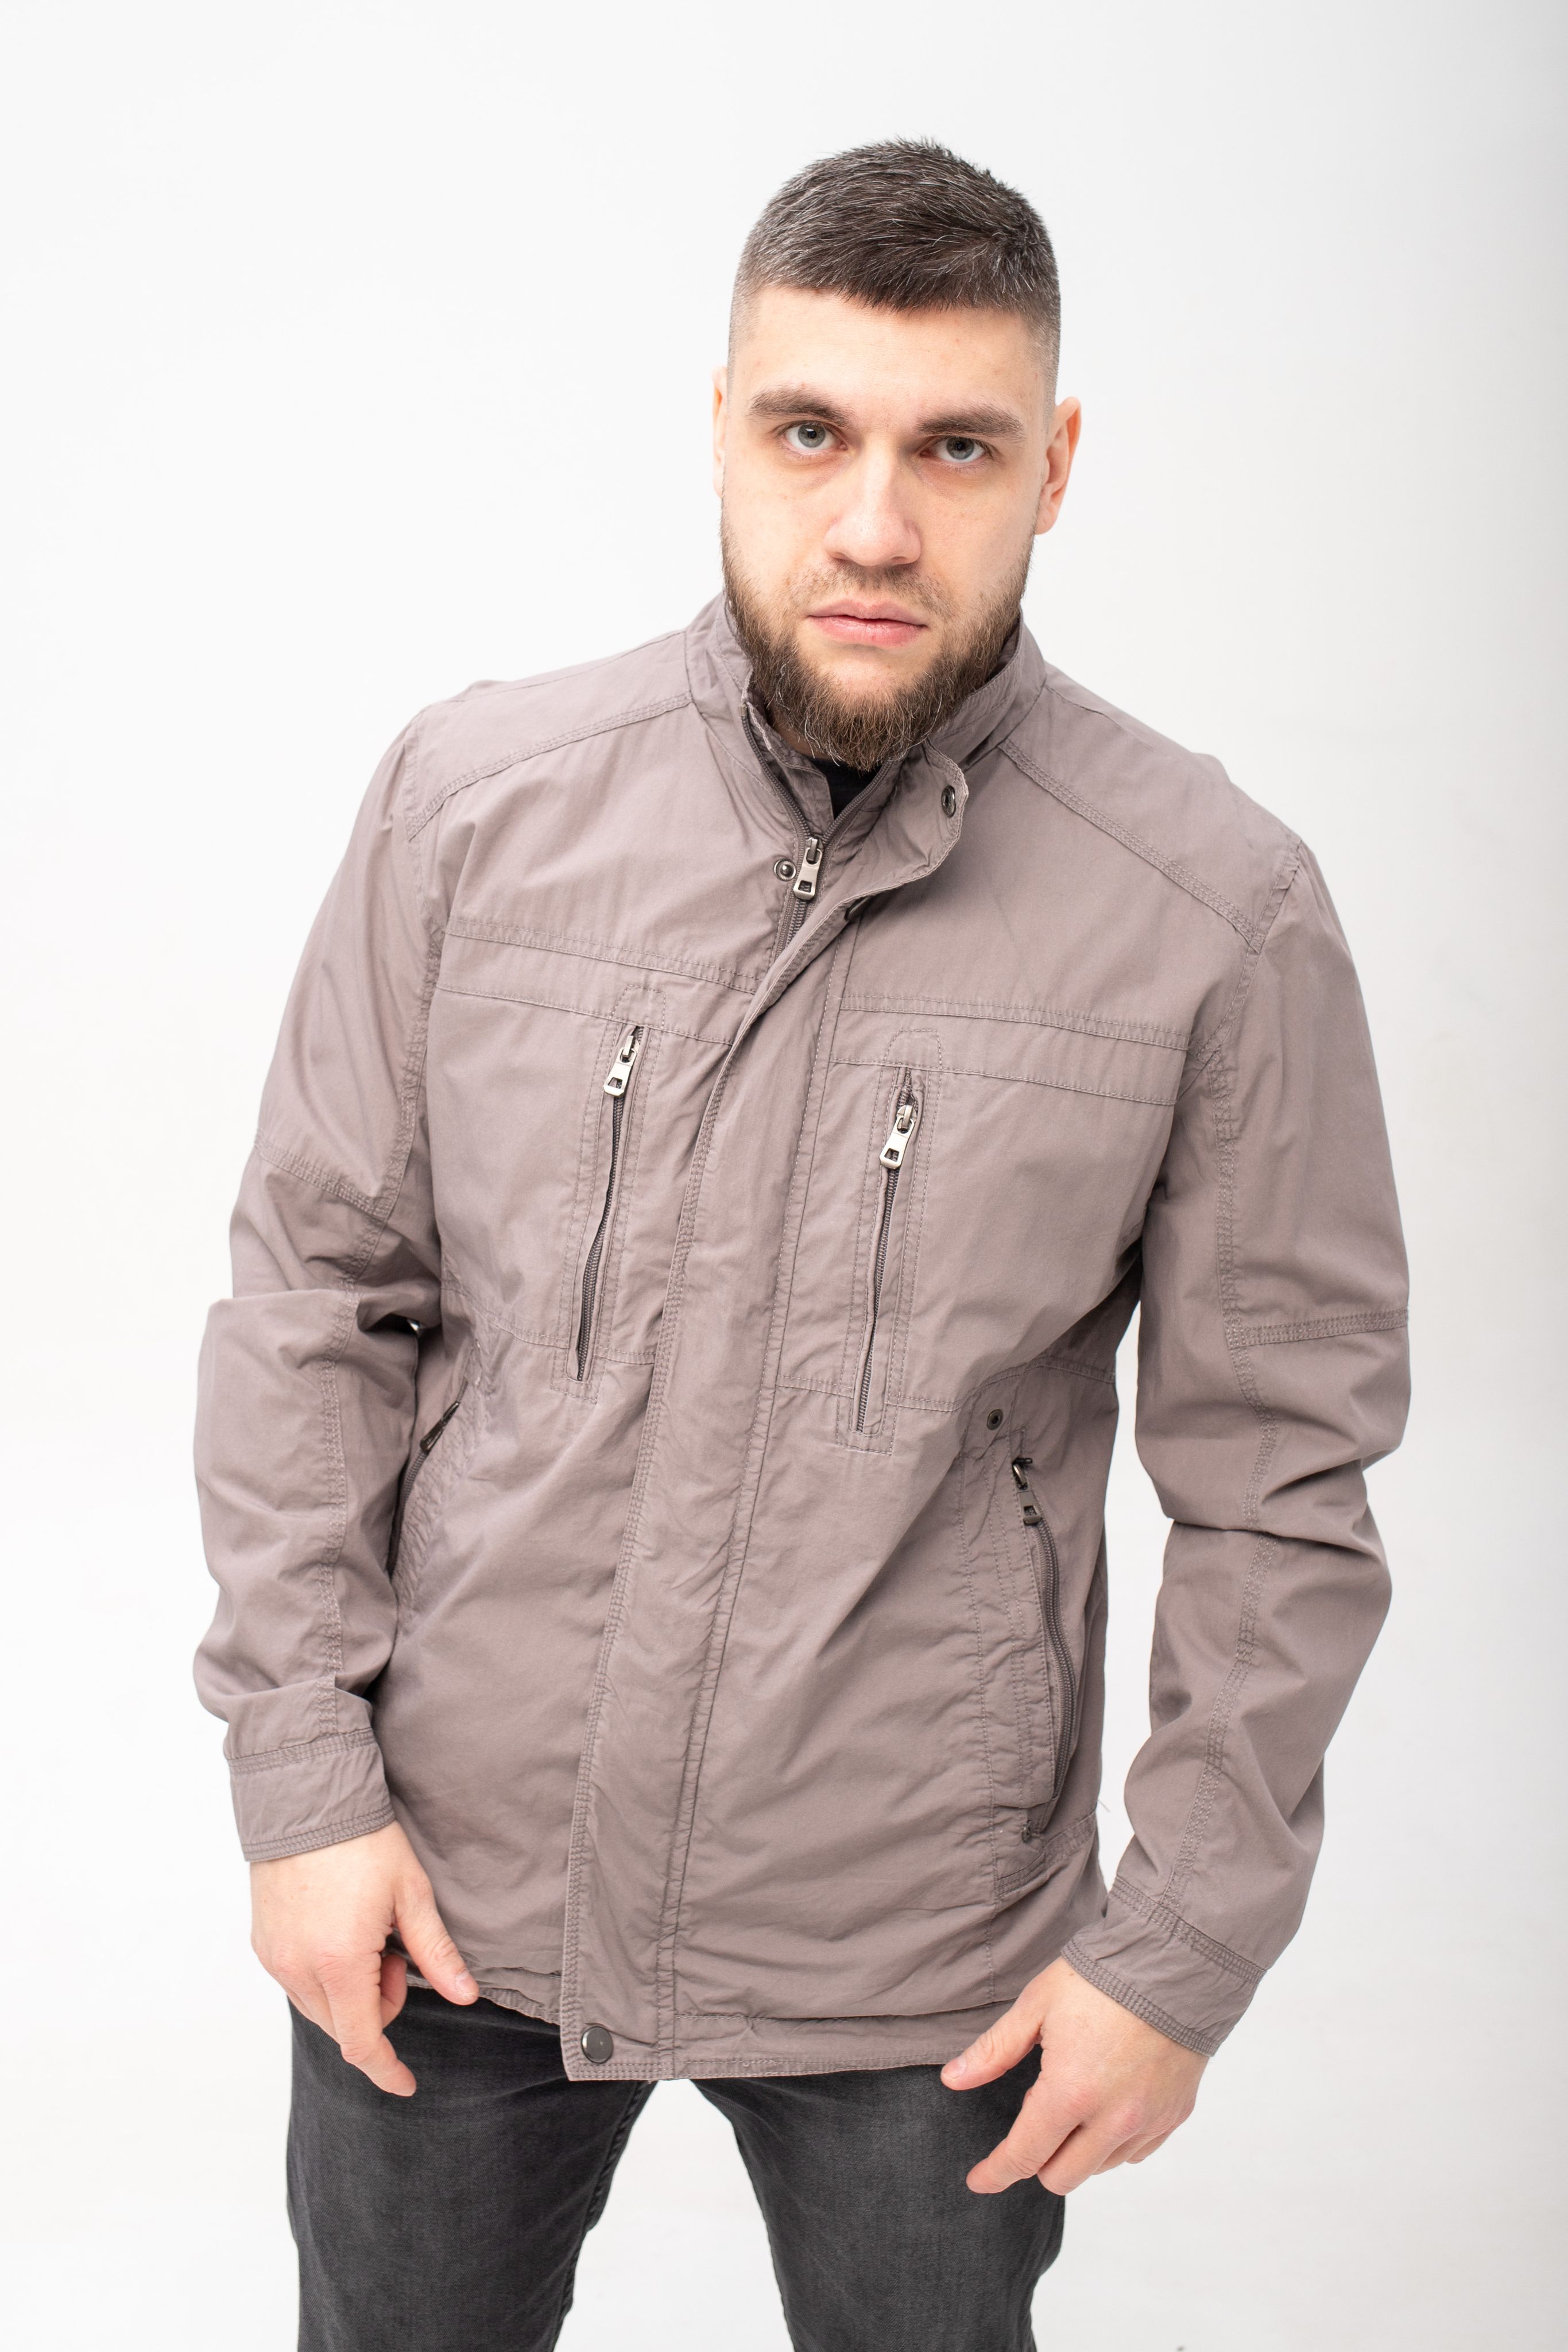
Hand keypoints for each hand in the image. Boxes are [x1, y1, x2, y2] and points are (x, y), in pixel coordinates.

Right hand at [250, 1819, 476, 2095]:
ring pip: (319, 2009)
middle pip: (343, 2028)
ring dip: (351, 1994)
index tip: (405, 2084)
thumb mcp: (411, 1895)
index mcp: (339, 1963)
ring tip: (369, 1938)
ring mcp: (275, 1959)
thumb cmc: (363, 1843)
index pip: (362, 2042)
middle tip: (395, 1956)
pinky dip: (326, 1978)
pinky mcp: (263, 1945)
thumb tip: (465, 1995)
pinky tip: (342, 1935)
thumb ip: (435, 1953)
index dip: (385, 2069)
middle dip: (377, 2009)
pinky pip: (297, 1984)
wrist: (309, 1801)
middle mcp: (298, 1969)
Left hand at [941, 1956, 1205, 2192]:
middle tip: (1033, 2121)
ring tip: (1074, 2102)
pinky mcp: (1173, 2115)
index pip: (1024, 2156)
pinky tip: (1106, 2107)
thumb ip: (994, 2050)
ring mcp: (1147, 2121)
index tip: (979, 2180)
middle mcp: (1111, 2120)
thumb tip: (952, 2079)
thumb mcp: (1037, 2006)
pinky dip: (1114, 2142)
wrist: (1174, 1962)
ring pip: (1099, 2167)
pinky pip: (1134, 2152)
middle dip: (1037, 2160)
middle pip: (1061, 2177)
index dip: (996, 2173)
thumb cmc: (1100, 1979)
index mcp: (1070, 2093)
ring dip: (1077, 2151)